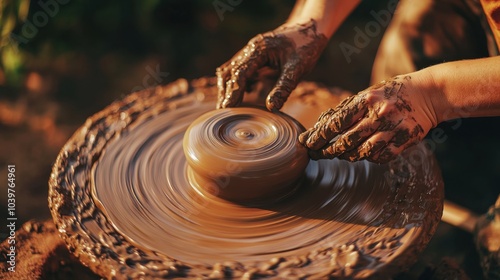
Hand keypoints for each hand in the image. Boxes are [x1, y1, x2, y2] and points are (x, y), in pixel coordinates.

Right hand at [216, 19, 327, 110]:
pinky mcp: (255, 57)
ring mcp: (251, 52)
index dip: (233, 91)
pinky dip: (236, 82)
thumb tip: (271, 107)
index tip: (228, 107)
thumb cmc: (306, 47)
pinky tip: (239, 96)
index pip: (239, 73)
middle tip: (222, 111)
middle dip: (225, 91)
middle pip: (229, 71)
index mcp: (258, 49)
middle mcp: (251, 49)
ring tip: (227, 106)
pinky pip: (240, 69)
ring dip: (227, 87)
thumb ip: (283, 87)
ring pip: (231, 70)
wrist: (310, 29)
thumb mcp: (297, 68)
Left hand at [299, 75, 437, 162]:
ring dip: (344, 155)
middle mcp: (380, 114)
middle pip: (345, 141)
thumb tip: (321, 125)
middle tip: (315, 154)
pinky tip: (360, 153)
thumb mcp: (369, 93)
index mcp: (368, 99)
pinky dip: (366, 157)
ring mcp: (393, 130)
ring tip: (336, 154)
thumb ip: (347, 109)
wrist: (430, 94)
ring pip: (360, 153)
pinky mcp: (403, 143)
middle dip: (326, 150)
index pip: (336, 121)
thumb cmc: (392, 92)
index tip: (306, 143)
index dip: (318, 135)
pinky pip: (377, 157)